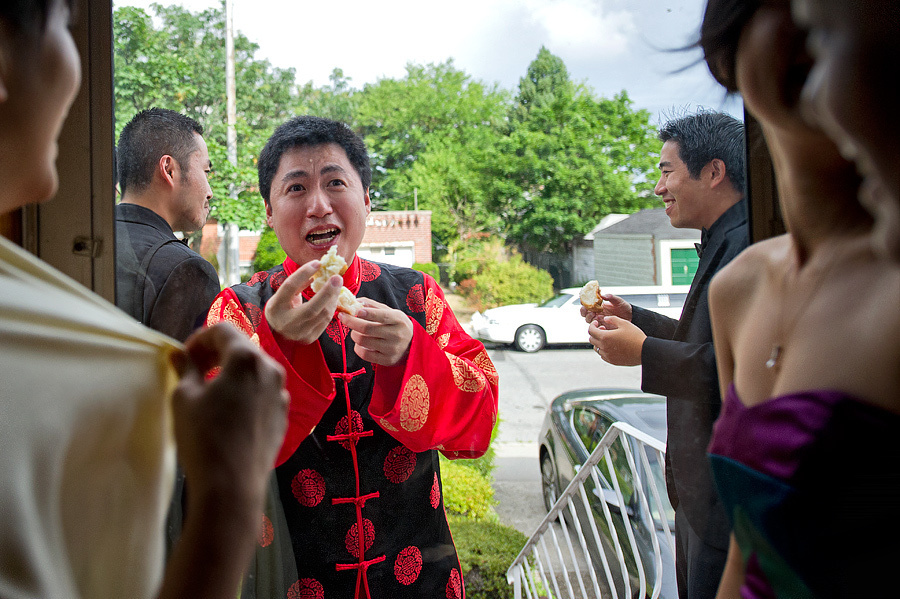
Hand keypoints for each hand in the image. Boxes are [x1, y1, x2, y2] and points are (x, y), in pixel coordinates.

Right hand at [160, 322, 288, 598]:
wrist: (232, 486)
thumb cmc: (204, 438)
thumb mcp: (184, 398)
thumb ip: (184, 368)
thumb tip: (178, 354)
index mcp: (247, 358)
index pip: (222, 330)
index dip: (199, 338)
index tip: (183, 357)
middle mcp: (272, 369)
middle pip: (242, 348)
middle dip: (217, 354)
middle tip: (193, 370)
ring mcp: (282, 393)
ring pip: (255, 371)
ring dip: (232, 373)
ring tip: (209, 392)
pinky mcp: (283, 416)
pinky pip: (263, 393)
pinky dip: (246, 392)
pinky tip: (228, 413)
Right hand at [264, 260, 341, 343]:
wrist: (276, 334)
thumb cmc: (281, 309)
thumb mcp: (283, 295)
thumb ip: (297, 284)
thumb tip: (316, 270)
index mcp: (275, 307)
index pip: (290, 287)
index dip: (304, 273)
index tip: (318, 263)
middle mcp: (286, 323)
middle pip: (312, 308)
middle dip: (328, 291)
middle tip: (337, 277)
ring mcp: (299, 333)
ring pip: (323, 315)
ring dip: (333, 298)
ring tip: (337, 286)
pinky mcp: (309, 338)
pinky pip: (326, 321)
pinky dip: (331, 307)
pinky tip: (334, 298)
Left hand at [338, 298, 413, 366]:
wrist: (412, 345)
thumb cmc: (397, 326)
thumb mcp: (391, 312)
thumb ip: (373, 306)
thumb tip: (355, 301)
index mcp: (398, 319)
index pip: (382, 315)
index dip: (367, 313)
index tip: (355, 310)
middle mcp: (396, 334)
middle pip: (367, 329)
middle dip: (351, 322)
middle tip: (344, 317)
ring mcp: (391, 349)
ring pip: (363, 341)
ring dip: (354, 334)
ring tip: (356, 331)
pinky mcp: (386, 360)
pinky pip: (364, 355)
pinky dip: (358, 347)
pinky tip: (361, 344)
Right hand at [581, 293, 632, 324]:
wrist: (631, 317)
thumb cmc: (624, 308)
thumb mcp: (618, 301)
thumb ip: (610, 297)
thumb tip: (603, 295)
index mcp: (599, 305)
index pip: (587, 303)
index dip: (583, 302)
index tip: (584, 301)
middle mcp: (597, 313)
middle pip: (584, 313)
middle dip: (584, 311)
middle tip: (589, 310)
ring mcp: (599, 320)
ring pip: (588, 320)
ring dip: (589, 318)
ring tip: (596, 316)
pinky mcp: (602, 327)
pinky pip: (595, 328)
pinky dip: (596, 327)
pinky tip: (602, 325)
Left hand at [588, 316, 645, 365]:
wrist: (644, 351)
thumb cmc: (635, 336)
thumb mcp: (624, 323)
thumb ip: (612, 319)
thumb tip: (604, 319)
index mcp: (605, 337)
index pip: (591, 330)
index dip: (592, 325)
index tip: (596, 323)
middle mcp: (604, 347)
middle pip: (592, 339)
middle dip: (595, 332)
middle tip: (603, 328)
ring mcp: (607, 355)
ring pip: (596, 348)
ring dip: (599, 341)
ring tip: (608, 337)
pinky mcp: (612, 361)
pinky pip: (602, 355)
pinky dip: (604, 349)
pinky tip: (611, 345)